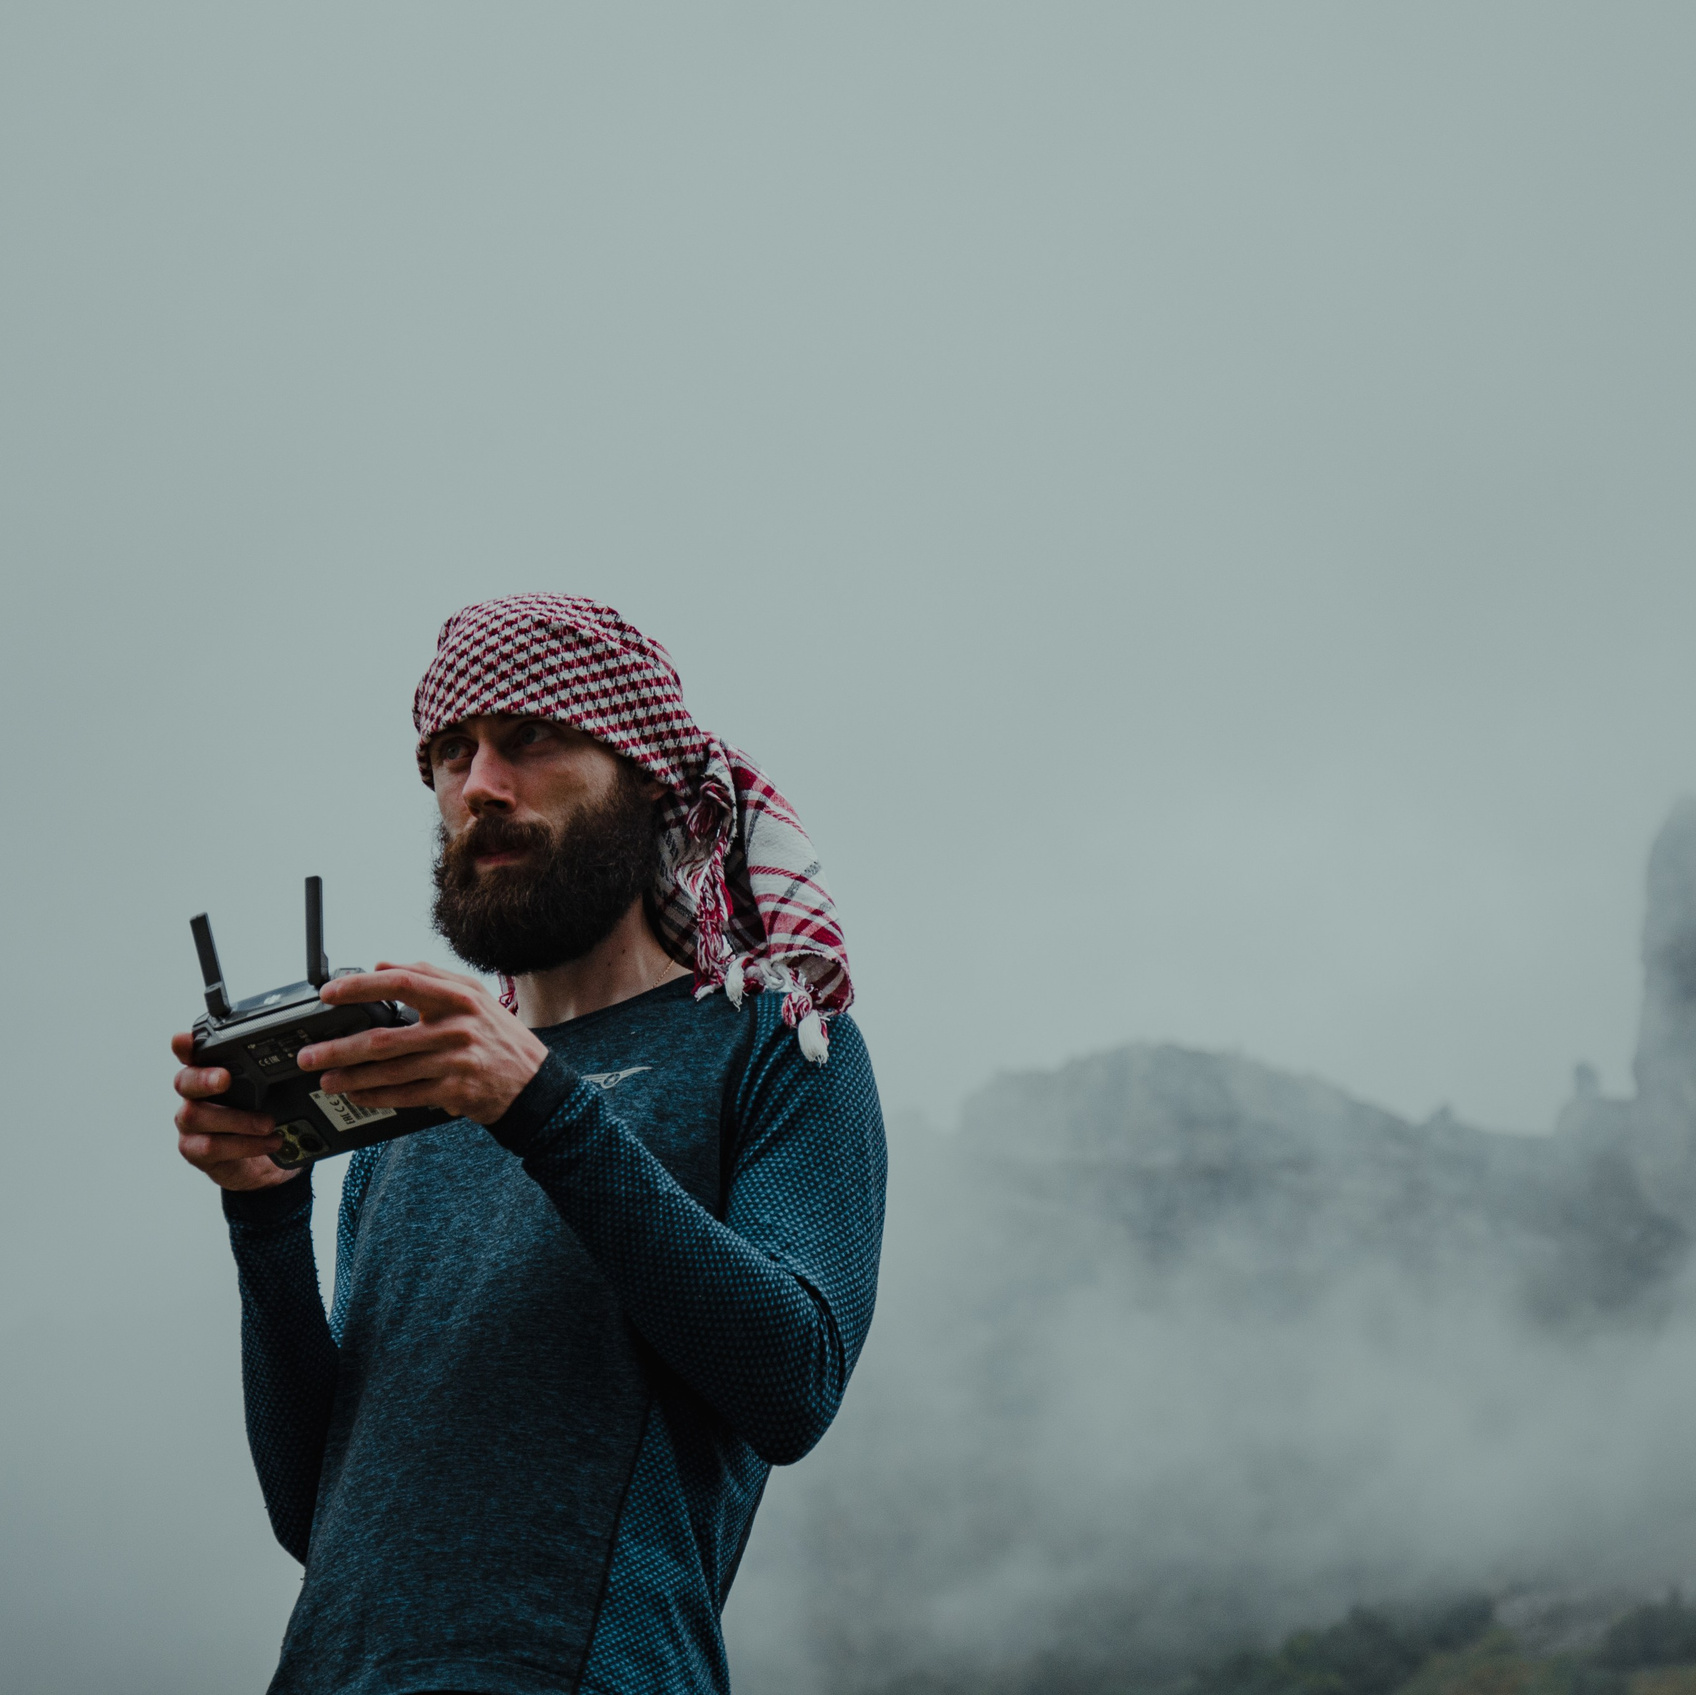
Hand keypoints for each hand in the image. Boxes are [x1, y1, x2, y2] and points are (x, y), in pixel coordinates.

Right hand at [172, 1031, 298, 1192]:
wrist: (266, 1163)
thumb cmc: (264, 1118)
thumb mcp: (275, 1092)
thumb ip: (273, 1074)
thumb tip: (302, 1055)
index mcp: (210, 1074)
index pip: (191, 1055)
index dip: (184, 1046)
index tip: (185, 1038)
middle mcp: (195, 1097)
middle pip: (183, 1082)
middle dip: (204, 1078)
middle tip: (225, 1079)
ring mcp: (191, 1125)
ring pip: (194, 1116)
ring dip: (237, 1119)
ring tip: (268, 1123)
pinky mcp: (194, 1151)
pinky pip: (210, 1146)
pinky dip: (244, 1144)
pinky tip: (268, 1142)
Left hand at [299, 960, 548, 1126]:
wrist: (533, 1082)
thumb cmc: (497, 1035)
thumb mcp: (473, 995)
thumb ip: (429, 975)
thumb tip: (381, 963)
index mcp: (458, 996)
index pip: (402, 983)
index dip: (361, 987)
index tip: (329, 994)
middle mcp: (456, 1028)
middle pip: (384, 1038)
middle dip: (339, 1048)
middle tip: (309, 1054)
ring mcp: (454, 1062)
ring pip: (389, 1072)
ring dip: (350, 1077)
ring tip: (325, 1079)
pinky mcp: (454, 1091)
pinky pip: (404, 1095)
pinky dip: (375, 1097)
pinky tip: (356, 1096)